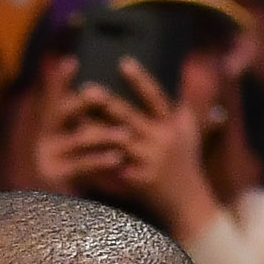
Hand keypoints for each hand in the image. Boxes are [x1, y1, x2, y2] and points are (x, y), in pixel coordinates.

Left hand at [53, 57, 220, 240]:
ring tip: (75, 121)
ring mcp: (148, 160)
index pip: (155, 96)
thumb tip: (181, 74)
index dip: (140, 79)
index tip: (123, 62)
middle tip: (86, 89)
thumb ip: (181, 104)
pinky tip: (79, 152)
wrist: (188, 200)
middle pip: (129, 117)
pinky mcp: (137, 179)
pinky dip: (96, 159)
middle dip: (107, 103)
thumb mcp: (189, 129)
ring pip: (116, 141)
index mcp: (173, 123)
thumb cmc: (187, 160)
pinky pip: (113, 167)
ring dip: (95, 131)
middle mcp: (161, 139)